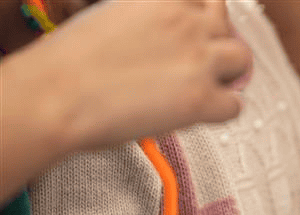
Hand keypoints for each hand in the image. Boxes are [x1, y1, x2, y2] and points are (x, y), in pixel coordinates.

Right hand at [33, 0, 251, 149]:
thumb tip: (162, 39)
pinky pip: (235, 105)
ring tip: (207, 87)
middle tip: (202, 61)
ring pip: (242, 60)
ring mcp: (199, 59)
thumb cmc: (72, 62)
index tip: (194, 32)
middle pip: (227, 24)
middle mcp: (187, 21)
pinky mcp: (202, 98)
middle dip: (217, 42)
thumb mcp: (111, 15)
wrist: (57, 94)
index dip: (201, 18)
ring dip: (228, 74)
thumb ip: (146, 20)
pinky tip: (200, 114)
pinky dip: (222, 111)